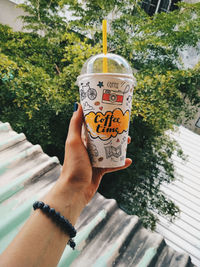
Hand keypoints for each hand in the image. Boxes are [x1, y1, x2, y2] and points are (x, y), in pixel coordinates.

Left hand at [47, 104, 131, 223]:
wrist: (75, 189)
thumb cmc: (73, 164)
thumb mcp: (73, 141)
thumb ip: (75, 124)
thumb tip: (79, 105)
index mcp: (81, 140)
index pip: (91, 126)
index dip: (100, 118)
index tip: (110, 111)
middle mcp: (87, 149)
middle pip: (103, 137)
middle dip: (113, 132)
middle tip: (124, 127)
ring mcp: (94, 160)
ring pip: (109, 150)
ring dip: (119, 146)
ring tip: (128, 141)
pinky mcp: (100, 171)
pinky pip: (113, 165)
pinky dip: (120, 163)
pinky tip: (129, 160)